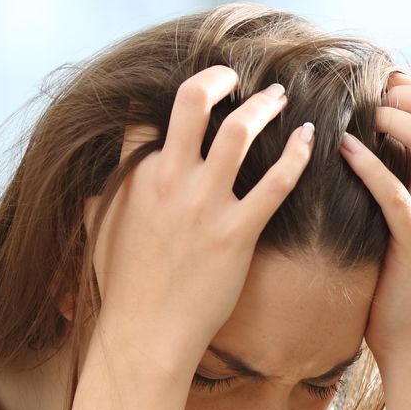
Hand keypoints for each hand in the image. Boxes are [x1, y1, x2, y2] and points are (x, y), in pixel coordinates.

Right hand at [90, 66, 312, 375]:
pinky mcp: (237, 233)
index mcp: (134, 176)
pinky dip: (297, 155)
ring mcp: (204, 205)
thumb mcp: (99, 231)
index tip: (198, 87)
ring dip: (264, 107)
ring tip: (279, 98)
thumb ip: (104, 198)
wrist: (145, 334)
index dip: (170, 91)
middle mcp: (169, 181)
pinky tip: (311, 138)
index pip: (148, 112)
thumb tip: (99, 186)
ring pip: (239, 132)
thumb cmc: (121, 288)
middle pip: (192, 101)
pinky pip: (275, 184)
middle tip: (239, 75)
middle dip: (220, 78)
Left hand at [338, 72, 410, 370]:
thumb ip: (386, 177)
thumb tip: (351, 137)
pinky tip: (343, 151)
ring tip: (359, 117)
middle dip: (406, 91)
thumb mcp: (392, 214)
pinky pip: (397, 196)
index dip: (410, 85)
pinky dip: (370, 167)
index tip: (370, 86)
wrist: (410, 337)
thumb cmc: (391, 277)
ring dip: (393, 119)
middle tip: (365, 97)